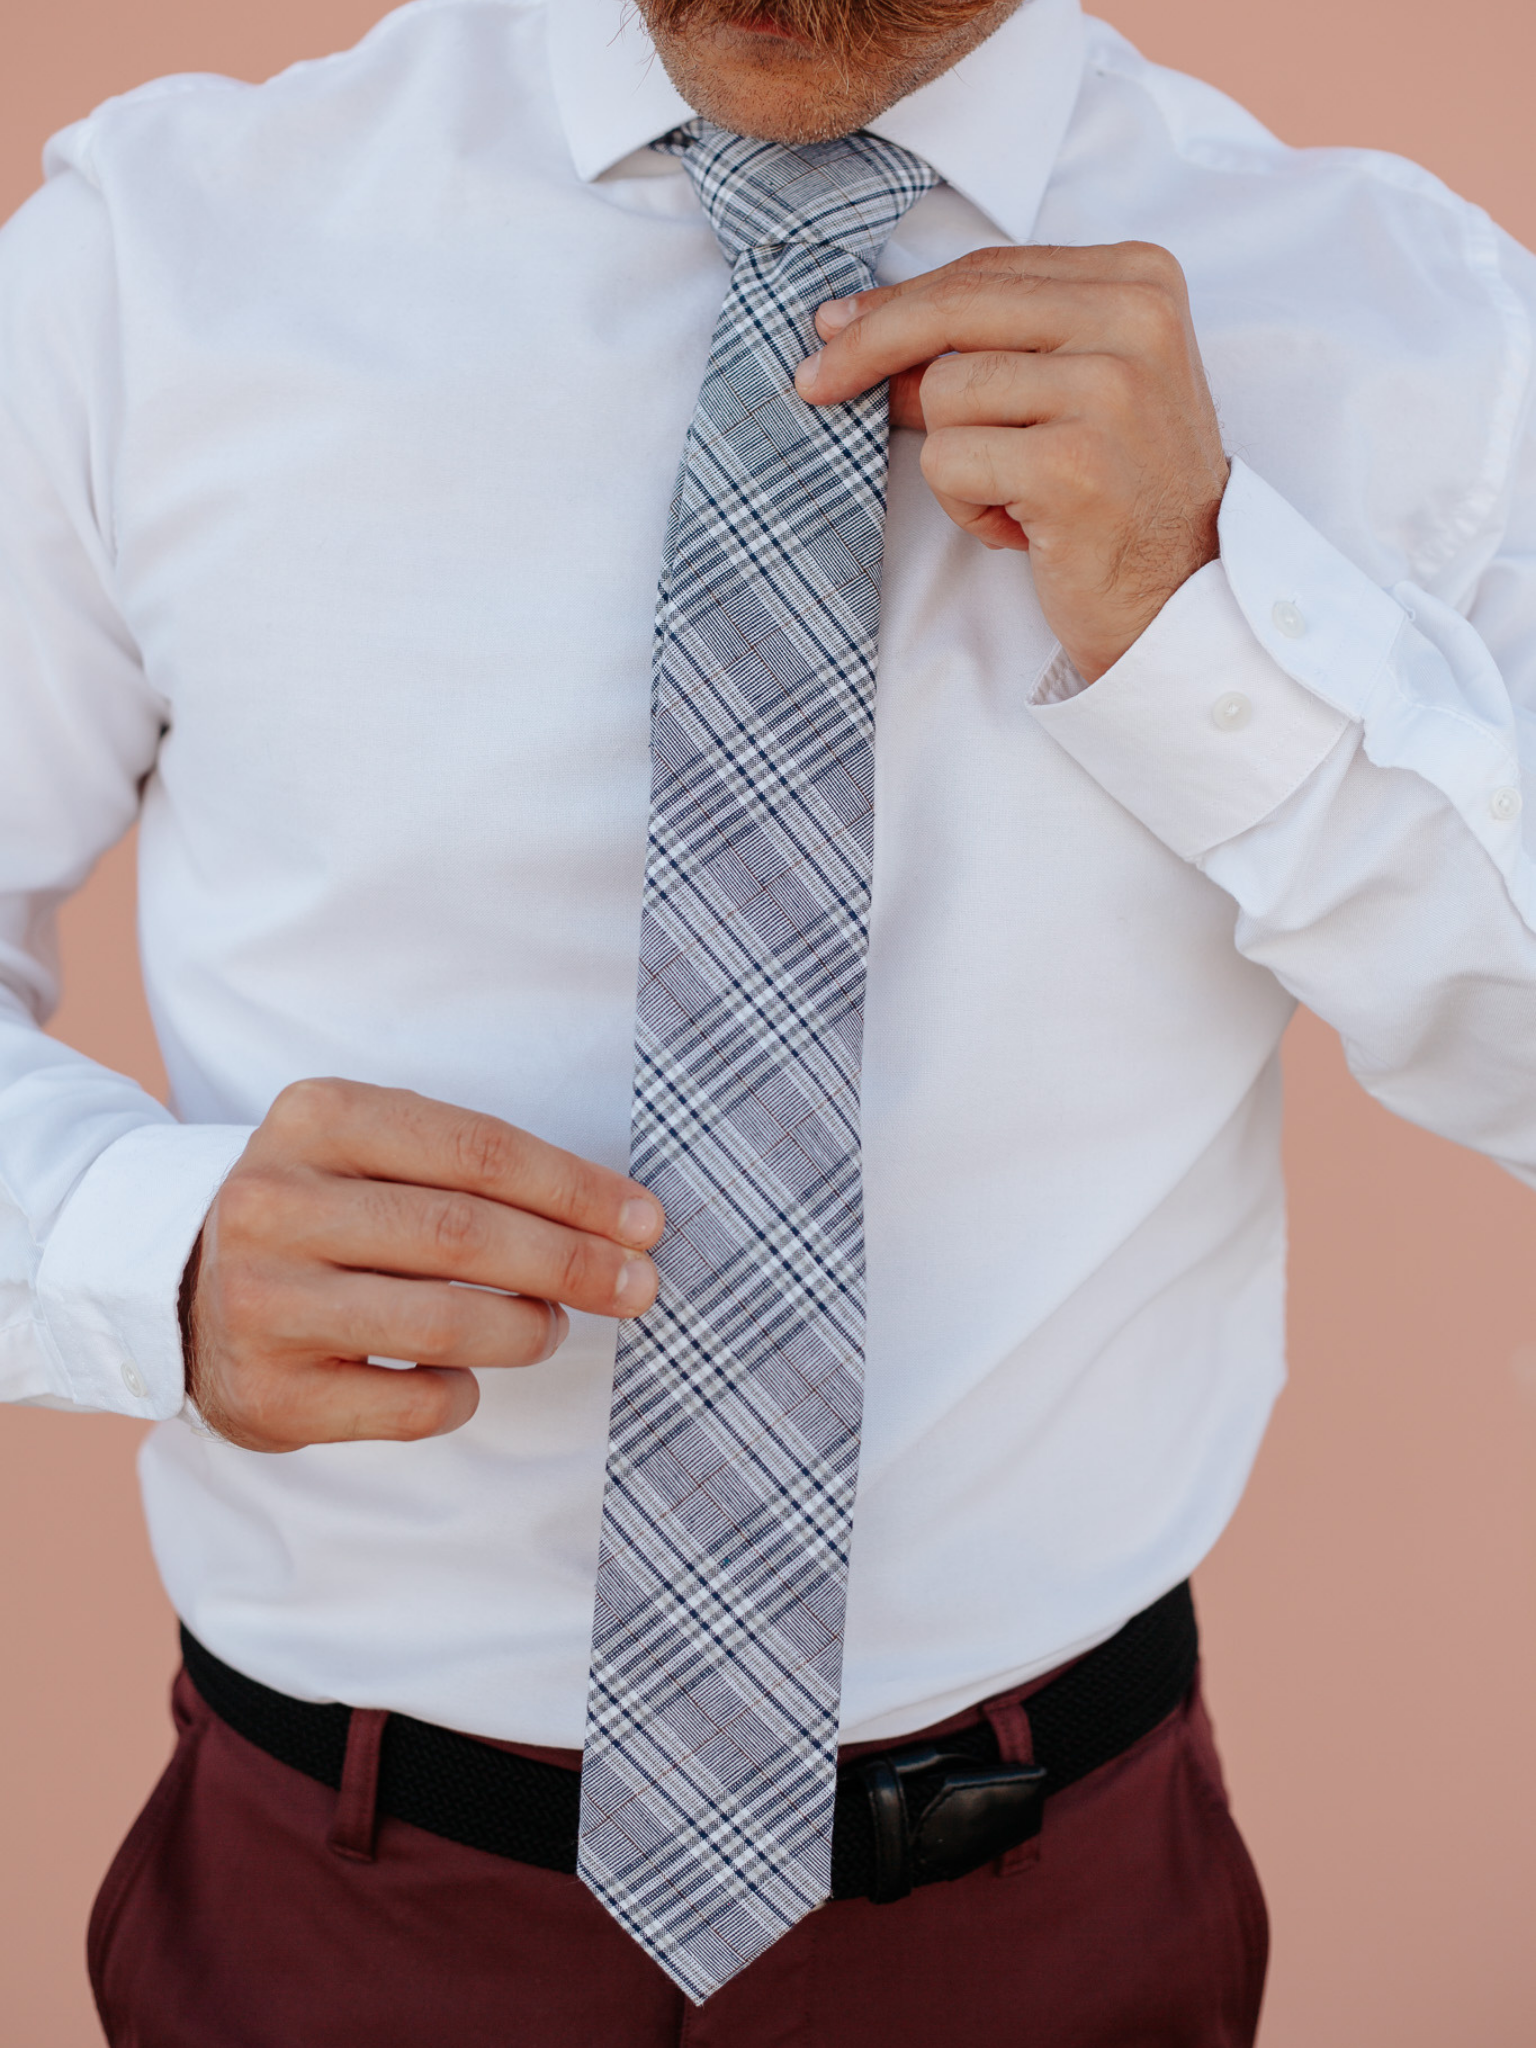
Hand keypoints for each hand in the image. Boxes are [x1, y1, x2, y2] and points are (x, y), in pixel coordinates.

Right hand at [183, 1078, 663, 1452]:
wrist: (180, 1285)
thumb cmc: (323, 1209)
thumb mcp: (371, 1149)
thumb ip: (473, 1169)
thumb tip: (618, 1222)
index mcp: (316, 1117)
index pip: (476, 1149)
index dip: (577, 1189)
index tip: (645, 1222)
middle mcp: (276, 1203)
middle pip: (464, 1234)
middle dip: (573, 1263)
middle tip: (638, 1287)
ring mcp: (263, 1302)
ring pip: (445, 1323)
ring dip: (528, 1330)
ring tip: (550, 1326)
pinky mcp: (268, 1393)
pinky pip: (413, 1404)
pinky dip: (464, 1392)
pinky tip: (461, 1375)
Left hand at [795, 243, 1229, 682]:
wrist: (1187, 596)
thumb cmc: (1121, 494)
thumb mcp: (1067, 393)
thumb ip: (989, 345)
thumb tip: (853, 328)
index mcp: (1140, 278)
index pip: (986, 268)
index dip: (898, 302)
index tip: (836, 327)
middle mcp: (1135, 319)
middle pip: (953, 306)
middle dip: (869, 347)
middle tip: (814, 383)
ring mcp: (1110, 390)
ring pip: (944, 392)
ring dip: (954, 460)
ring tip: (1012, 496)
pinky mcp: (1074, 464)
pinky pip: (949, 462)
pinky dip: (966, 507)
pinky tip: (1021, 530)